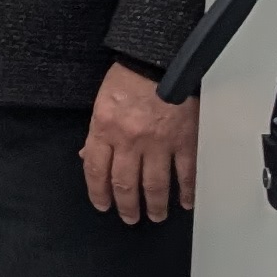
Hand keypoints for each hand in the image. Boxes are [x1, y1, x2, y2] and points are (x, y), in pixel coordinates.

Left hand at [80, 62, 200, 223]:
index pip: (97, 171)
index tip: (102, 205)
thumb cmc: (130, 76)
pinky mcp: (184, 140)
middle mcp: (130, 140)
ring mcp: (159, 143)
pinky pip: (186, 172)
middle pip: (126, 184)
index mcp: (105, 129)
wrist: (161, 58)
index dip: (98, 193)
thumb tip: (89, 157)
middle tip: (129, 218)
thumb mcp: (102, 102)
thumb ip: (96, 133)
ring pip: (155, 185)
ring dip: (155, 205)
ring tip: (155, 215)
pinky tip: (185, 202)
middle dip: (127, 206)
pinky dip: (187, 190)